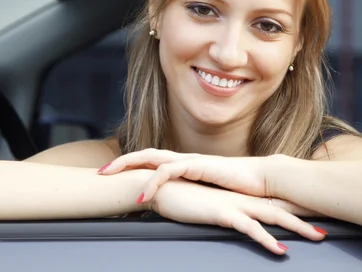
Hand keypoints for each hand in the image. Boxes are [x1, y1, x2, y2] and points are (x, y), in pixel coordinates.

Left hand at [99, 149, 270, 201]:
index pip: (151, 161)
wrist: (262, 180)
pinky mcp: (198, 166)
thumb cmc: (238, 189)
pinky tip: (143, 194)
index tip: (112, 176)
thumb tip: (176, 206)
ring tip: (108, 177)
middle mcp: (183, 160)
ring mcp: (190, 160)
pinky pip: (169, 171)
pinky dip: (153, 181)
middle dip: (120, 161)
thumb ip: (191, 195)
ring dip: (128, 166)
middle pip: (145, 154)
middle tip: (99, 172)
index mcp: (184, 165)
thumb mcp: (207, 193)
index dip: (131, 166)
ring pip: (151, 157)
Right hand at [149, 179, 325, 253]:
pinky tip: (280, 249)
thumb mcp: (209, 205)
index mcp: (242, 197)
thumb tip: (237, 217)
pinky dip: (267, 239)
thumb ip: (225, 209)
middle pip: (282, 208)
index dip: (298, 208)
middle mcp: (243, 199)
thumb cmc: (184, 196)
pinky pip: (249, 229)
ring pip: (273, 217)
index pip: (276, 202)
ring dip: (297, 227)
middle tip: (330, 222)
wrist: (163, 186)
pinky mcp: (223, 213)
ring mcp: (235, 205)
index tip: (318, 212)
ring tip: (318, 236)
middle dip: (307, 216)